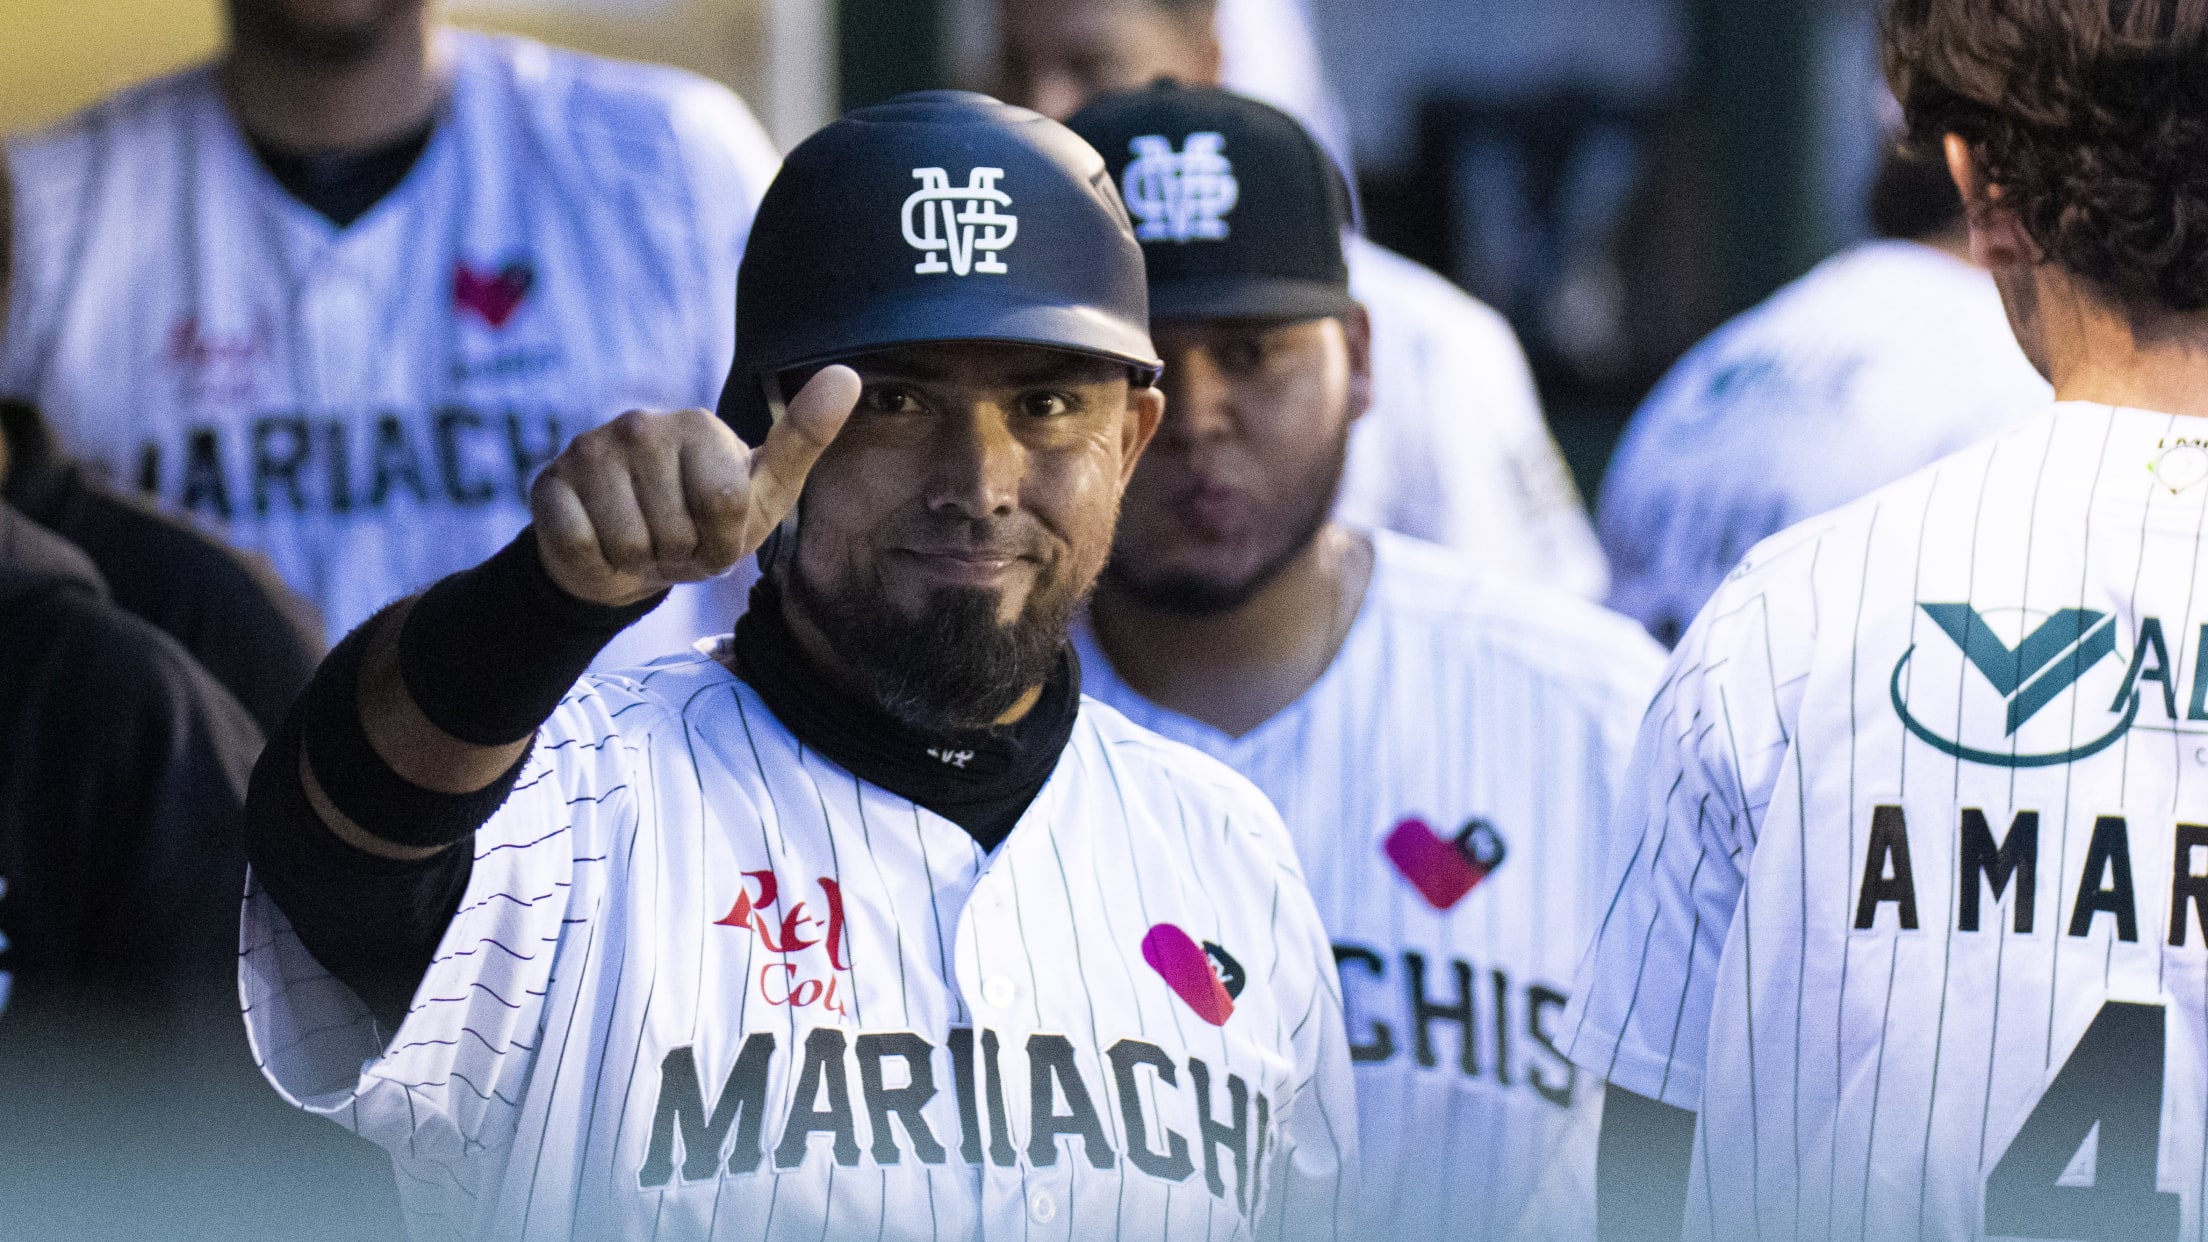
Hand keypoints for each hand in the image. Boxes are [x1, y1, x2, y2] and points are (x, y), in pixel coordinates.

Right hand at [529, 366, 860, 606]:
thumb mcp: (763, 492)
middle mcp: (640, 425)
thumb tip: (847, 375)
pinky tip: (601, 546)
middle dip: (680, 555)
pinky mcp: (548, 484)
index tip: (716, 532)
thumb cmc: (703, 522)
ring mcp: (588, 450)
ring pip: (627, 543)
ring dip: (639, 563)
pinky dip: (597, 565)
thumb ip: (803, 438)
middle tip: (673, 541)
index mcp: (699, 425)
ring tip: (642, 543)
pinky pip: (581, 547)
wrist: (624, 556)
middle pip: (676, 530)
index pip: (725, 504)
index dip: (723, 542)